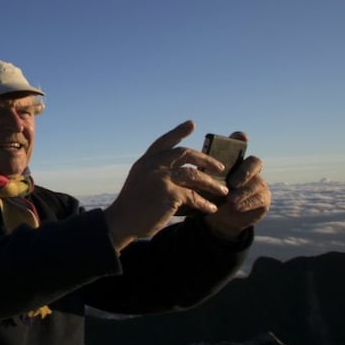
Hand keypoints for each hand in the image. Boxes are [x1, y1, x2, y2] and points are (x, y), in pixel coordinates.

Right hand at [103, 121, 231, 251]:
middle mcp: (152, 165)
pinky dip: (205, 203)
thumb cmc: (133, 204)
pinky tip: (211, 208)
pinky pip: (194, 196)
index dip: (178, 132)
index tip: (191, 124)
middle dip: (205, 159)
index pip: (164, 142)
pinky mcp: (169, 194)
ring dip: (211, 183)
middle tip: (219, 166)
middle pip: (184, 154)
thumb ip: (155, 172)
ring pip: (194, 176)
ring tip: (223, 190)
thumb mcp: (140, 180)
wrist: (121, 221)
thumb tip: (183, 172)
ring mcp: (161, 178)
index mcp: (145, 161)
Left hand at [202, 131, 271, 240]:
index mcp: (233, 160)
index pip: (240, 143)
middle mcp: (249, 169)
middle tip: (232, 183)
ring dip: (243, 192)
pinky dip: (246, 203)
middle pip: (255, 162)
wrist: (217, 218)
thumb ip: (203, 171)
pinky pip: (259, 198)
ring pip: (257, 182)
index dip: (241, 139)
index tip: (242, 137)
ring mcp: (259, 183)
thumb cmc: (208, 195)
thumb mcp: (203, 182)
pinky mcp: (263, 199)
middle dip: (244, 171)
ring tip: (230, 199)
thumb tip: (192, 163)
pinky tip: (236, 206)